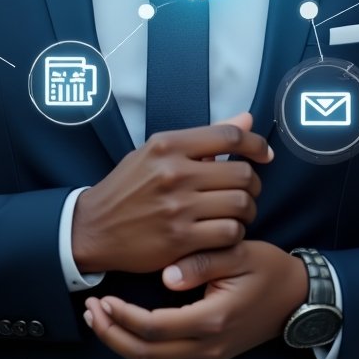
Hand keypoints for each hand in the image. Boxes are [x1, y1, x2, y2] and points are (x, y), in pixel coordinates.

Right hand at [71, 113, 272, 273]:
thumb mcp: (157, 152)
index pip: (229, 136)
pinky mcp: (180, 239)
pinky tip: (224, 231)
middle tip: (246, 190)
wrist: (93, 227)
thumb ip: (204, 138)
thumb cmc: (128, 187)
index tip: (264, 154)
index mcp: (168, 145)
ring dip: (247, 210)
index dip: (256, 144)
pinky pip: (229, 234)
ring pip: (240, 205)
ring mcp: (178, 207)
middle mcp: (174, 172)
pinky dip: (235, 233)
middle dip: (253, 183)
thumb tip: (246, 119)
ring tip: (237, 212)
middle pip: (241, 173)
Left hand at [83, 240, 307, 358]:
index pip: (154, 328)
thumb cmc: (268, 270)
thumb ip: (202, 262)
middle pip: (146, 354)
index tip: (103, 297)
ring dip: (123, 341)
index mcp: (213, 319)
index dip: (123, 316)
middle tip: (90, 310)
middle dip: (112, 334)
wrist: (297, 297)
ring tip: (101, 316)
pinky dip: (141, 344)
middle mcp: (208, 345)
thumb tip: (166, 276)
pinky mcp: (209, 354)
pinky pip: (167, 358)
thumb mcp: (239, 254)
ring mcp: (209, 355)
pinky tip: (128, 323)